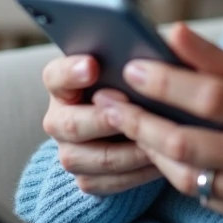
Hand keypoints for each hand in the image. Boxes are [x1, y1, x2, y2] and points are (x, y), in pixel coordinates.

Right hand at [40, 55, 160, 194]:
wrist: (139, 123)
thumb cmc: (137, 85)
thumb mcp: (135, 67)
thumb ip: (138, 56)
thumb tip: (168, 40)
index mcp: (63, 84)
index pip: (55, 76)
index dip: (71, 72)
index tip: (93, 65)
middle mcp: (59, 119)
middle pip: (69, 124)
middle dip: (101, 118)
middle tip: (129, 107)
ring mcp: (70, 152)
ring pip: (89, 158)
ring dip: (126, 150)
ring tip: (157, 140)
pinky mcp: (86, 178)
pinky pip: (106, 182)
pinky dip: (135, 174)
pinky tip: (160, 162)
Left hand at [100, 25, 222, 222]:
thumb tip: (176, 35)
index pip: (210, 96)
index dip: (165, 82)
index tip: (133, 68)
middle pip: (184, 141)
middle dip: (137, 120)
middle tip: (107, 101)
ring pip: (186, 175)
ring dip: (151, 149)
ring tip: (131, 125)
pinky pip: (204, 197)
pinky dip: (181, 173)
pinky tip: (166, 152)